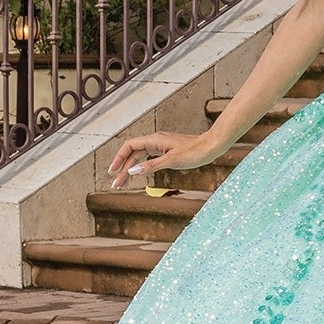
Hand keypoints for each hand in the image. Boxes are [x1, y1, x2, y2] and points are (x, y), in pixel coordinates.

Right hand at [107, 131, 222, 190]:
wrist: (211, 147)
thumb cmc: (195, 152)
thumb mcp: (172, 161)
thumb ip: (151, 166)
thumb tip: (133, 170)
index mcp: (155, 140)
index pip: (129, 146)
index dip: (119, 158)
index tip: (112, 171)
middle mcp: (156, 141)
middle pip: (133, 153)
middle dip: (123, 168)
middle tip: (116, 184)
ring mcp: (161, 145)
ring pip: (140, 156)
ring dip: (131, 168)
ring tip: (124, 182)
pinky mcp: (167, 151)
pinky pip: (148, 157)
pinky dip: (141, 166)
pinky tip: (138, 173)